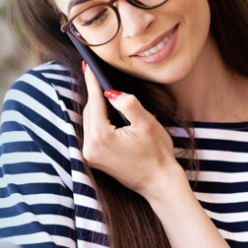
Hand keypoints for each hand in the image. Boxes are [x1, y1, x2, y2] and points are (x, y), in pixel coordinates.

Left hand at [81, 62, 182, 196]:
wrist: (159, 183)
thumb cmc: (157, 154)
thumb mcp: (147, 123)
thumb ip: (128, 103)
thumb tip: (111, 92)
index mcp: (101, 137)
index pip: (95, 101)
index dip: (92, 81)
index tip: (88, 65)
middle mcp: (90, 148)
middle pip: (90, 111)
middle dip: (96, 94)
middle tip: (98, 74)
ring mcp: (91, 155)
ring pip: (91, 121)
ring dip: (99, 108)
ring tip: (107, 93)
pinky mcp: (95, 160)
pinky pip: (93, 132)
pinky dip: (101, 121)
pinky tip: (110, 113)